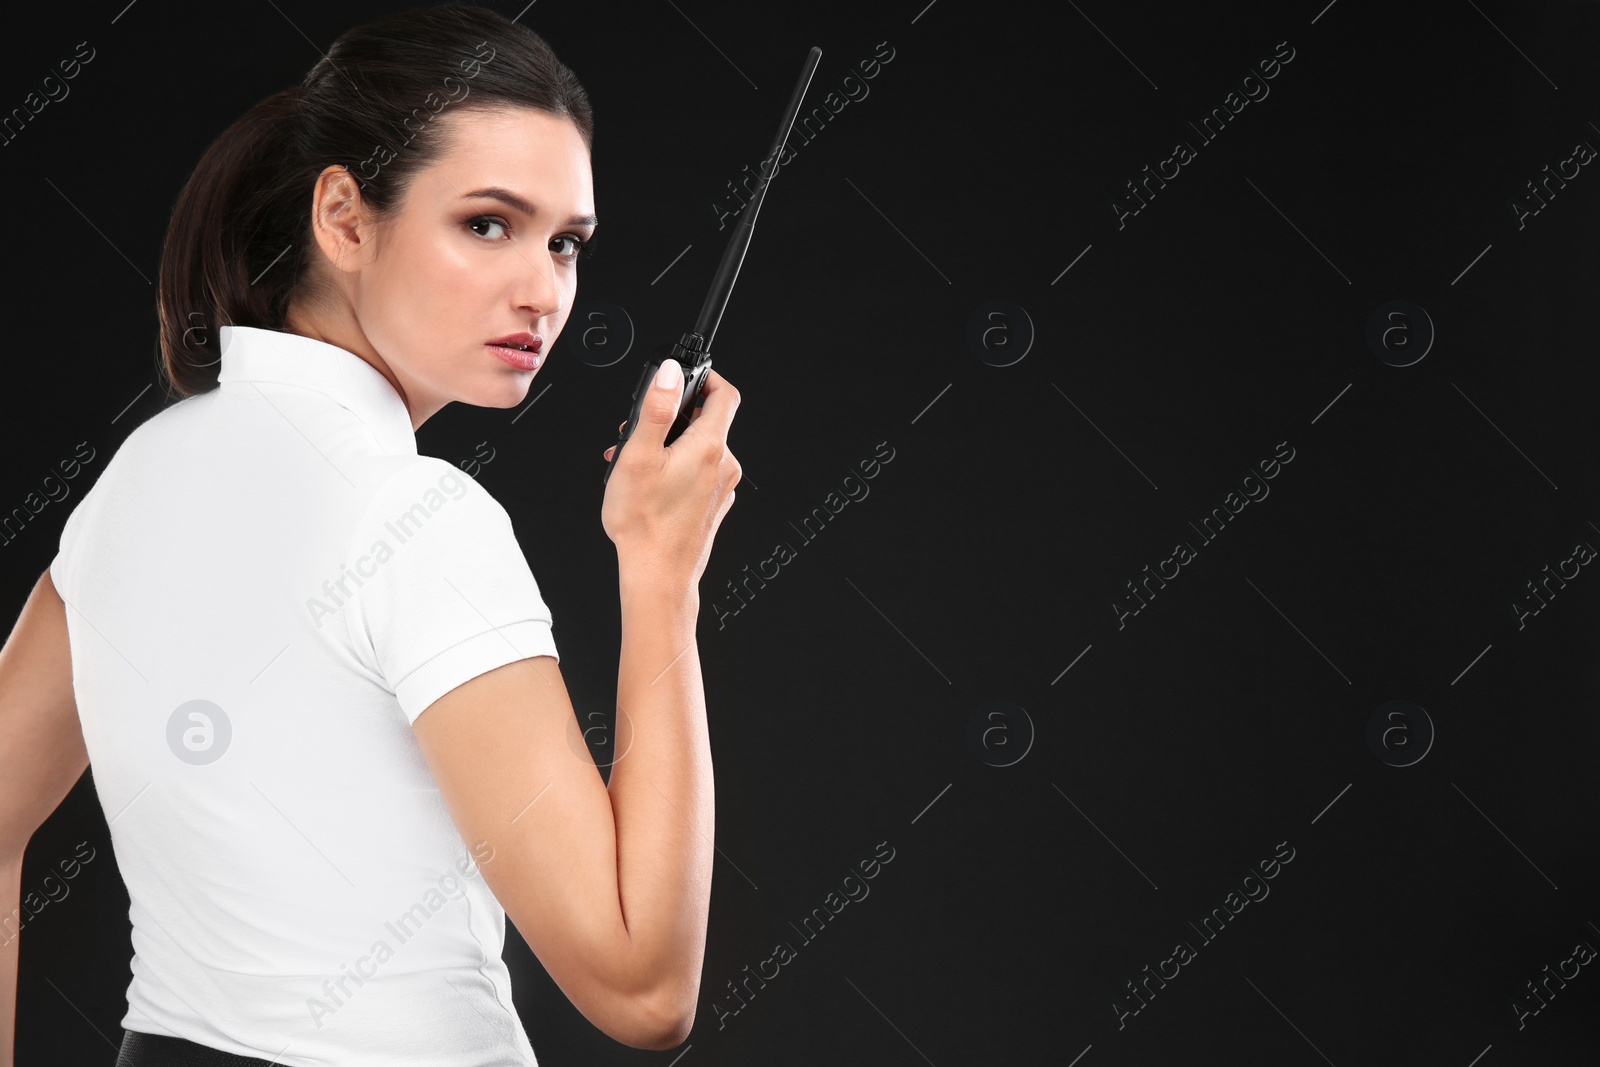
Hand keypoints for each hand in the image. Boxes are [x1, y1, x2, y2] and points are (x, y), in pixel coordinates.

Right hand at [601, 364, 740, 590]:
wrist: (658, 576)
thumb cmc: (645, 523)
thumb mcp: (639, 456)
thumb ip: (656, 409)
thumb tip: (670, 372)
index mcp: (710, 447)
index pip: (724, 395)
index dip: (707, 378)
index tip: (687, 376)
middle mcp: (724, 466)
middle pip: (707, 423)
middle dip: (672, 419)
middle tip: (640, 431)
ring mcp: (721, 489)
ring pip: (699, 450)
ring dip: (668, 447)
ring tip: (635, 464)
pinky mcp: (713, 506)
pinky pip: (699, 475)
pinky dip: (676, 470)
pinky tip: (649, 486)